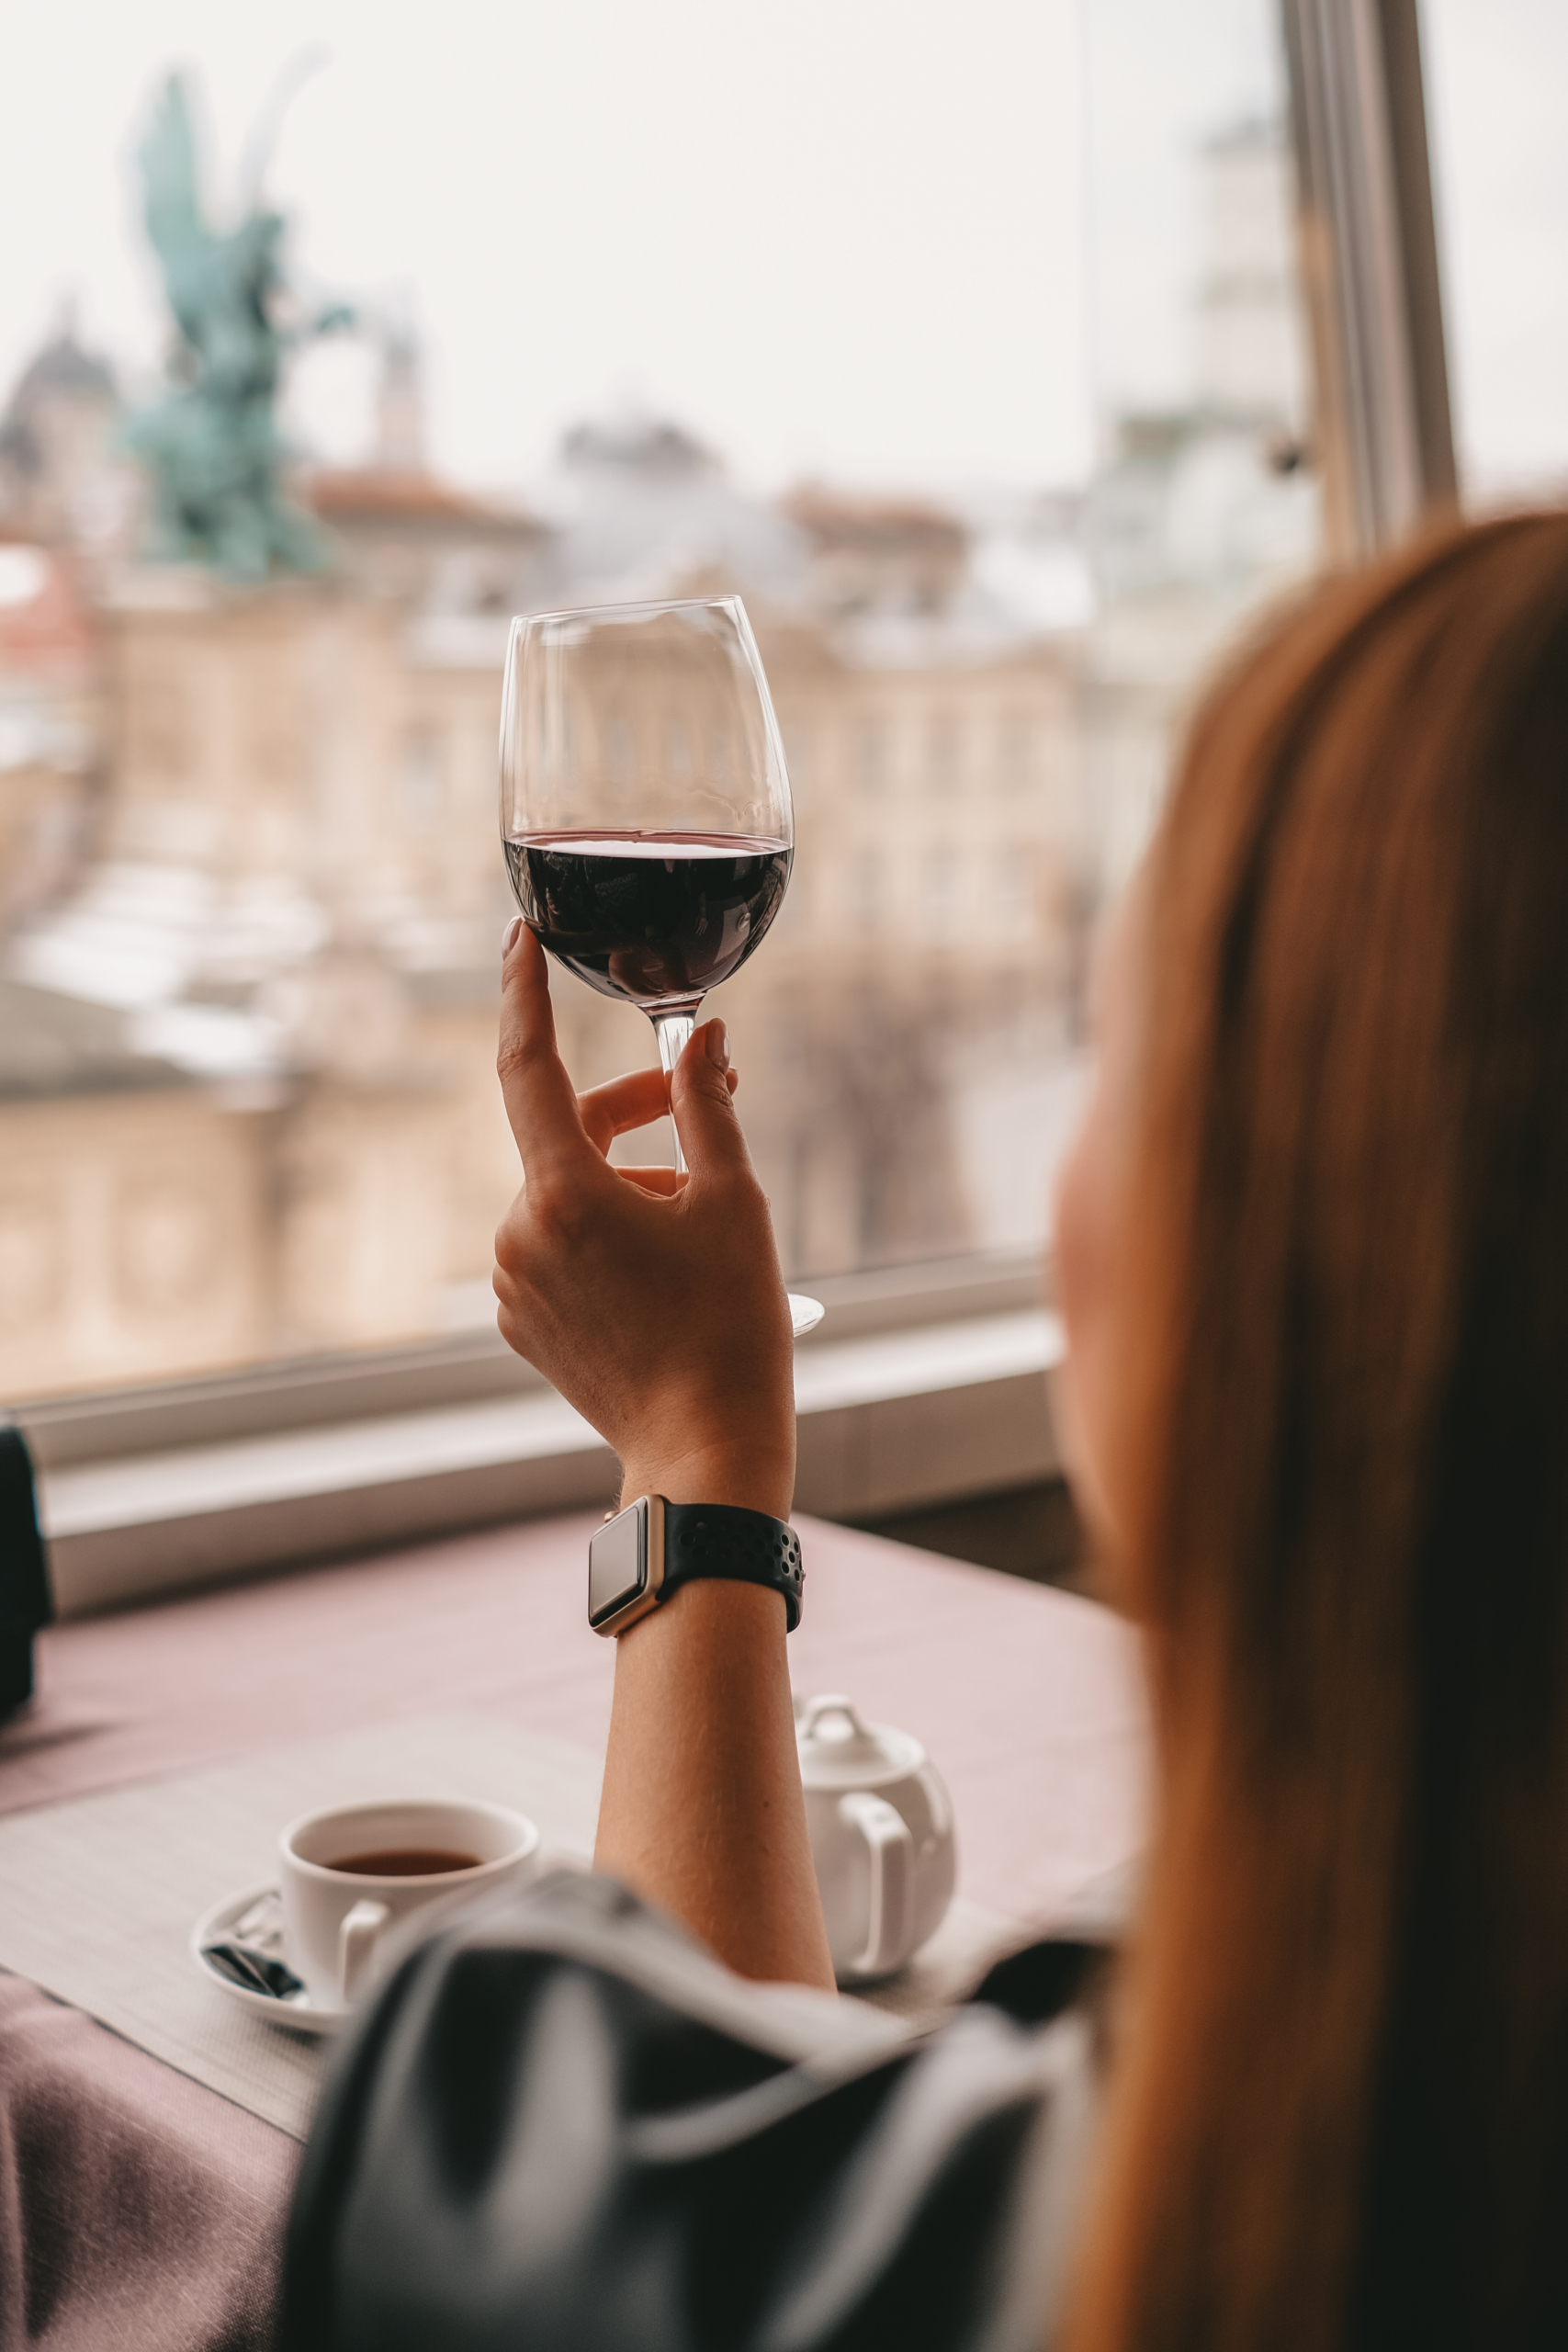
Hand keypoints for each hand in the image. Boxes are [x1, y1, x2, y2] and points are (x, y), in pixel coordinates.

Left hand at [493, 923, 794, 1517]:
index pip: (527, 1066)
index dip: (521, 994)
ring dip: (628, 1180)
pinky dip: (606, 1233)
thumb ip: (707, 1105)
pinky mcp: (521, 1321)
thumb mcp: (732, 1200)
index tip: (516, 939)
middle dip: (638, 1112)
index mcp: (563, 1193)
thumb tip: (705, 1037)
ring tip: (702, 1218)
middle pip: (568, 1134)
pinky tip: (666, 1270)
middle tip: (716, 1104)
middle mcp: (519, 1233)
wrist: (705, 1451)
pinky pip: (558, 1245)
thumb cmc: (730, 1328)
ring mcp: (512, 1282)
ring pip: (567, 1192)